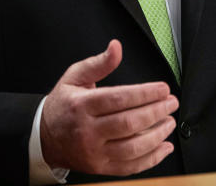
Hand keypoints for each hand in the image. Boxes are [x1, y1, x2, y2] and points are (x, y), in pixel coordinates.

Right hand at [40, 40, 178, 175]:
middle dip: (156, 112)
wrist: (44, 137)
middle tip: (171, 103)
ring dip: (157, 135)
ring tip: (169, 122)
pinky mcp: (100, 167)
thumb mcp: (74, 77)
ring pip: (132, 148)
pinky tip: (164, 146)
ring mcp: (94, 152)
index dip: (145, 94)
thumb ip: (99, 63)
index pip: (119, 98)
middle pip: (128, 123)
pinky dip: (152, 159)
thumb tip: (116, 48)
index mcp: (81, 105)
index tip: (163, 89)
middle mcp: (87, 131)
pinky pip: (130, 167)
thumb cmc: (62, 105)